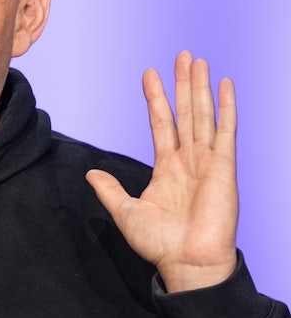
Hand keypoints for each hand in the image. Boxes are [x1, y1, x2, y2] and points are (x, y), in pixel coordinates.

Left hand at [86, 51, 237, 291]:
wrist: (186, 262)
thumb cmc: (160, 242)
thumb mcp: (125, 211)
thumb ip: (109, 189)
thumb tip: (91, 173)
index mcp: (166, 167)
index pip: (160, 123)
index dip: (155, 98)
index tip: (149, 74)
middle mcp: (188, 159)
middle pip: (185, 112)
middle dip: (182, 83)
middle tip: (182, 55)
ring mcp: (207, 161)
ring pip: (203, 115)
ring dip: (200, 87)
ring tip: (197, 60)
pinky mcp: (224, 167)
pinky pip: (226, 131)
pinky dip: (226, 107)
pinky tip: (225, 85)